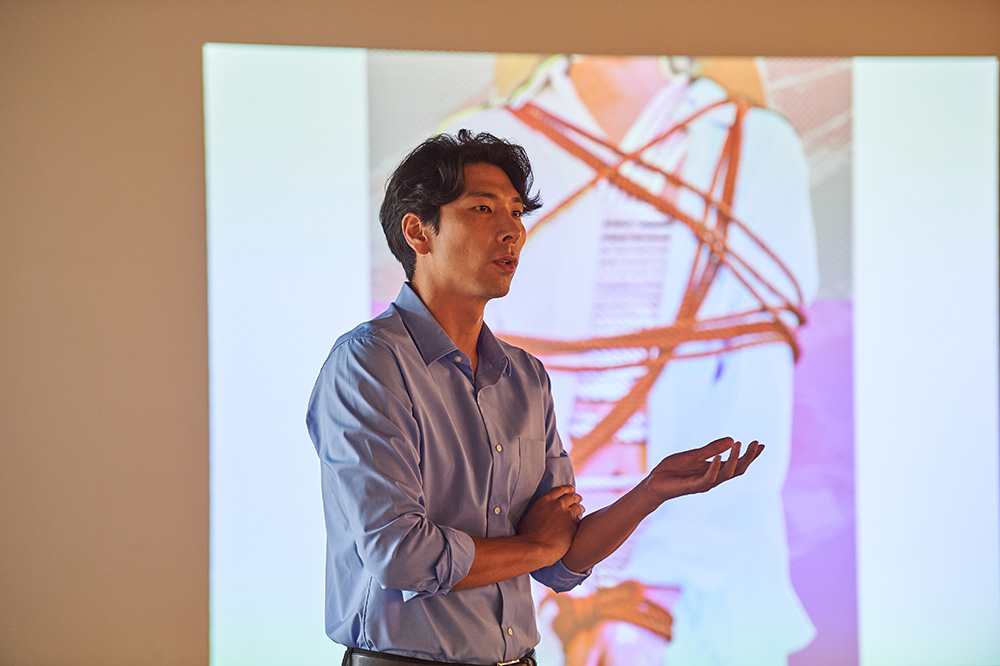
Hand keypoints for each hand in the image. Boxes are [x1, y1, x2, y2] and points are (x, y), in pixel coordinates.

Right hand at [517, 485, 583, 561]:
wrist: (535, 547)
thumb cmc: (526, 536)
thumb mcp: (527, 517)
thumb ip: (534, 512)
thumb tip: (534, 515)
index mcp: (545, 500)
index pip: (560, 490)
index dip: (567, 489)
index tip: (571, 489)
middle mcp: (557, 505)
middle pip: (571, 496)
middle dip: (576, 497)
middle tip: (578, 498)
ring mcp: (566, 515)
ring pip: (578, 507)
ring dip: (580, 507)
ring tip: (581, 509)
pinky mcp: (573, 526)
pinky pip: (579, 520)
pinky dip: (579, 519)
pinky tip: (578, 521)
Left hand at [642, 437, 763, 504]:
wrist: (654, 482)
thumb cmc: (672, 470)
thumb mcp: (694, 455)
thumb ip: (711, 449)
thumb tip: (732, 440)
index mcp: (714, 471)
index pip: (737, 464)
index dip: (749, 456)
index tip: (760, 444)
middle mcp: (713, 479)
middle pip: (737, 470)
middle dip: (748, 458)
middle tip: (756, 444)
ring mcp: (704, 483)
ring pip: (726, 474)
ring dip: (734, 459)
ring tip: (739, 444)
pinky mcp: (692, 486)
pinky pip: (707, 478)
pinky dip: (714, 468)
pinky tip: (718, 458)